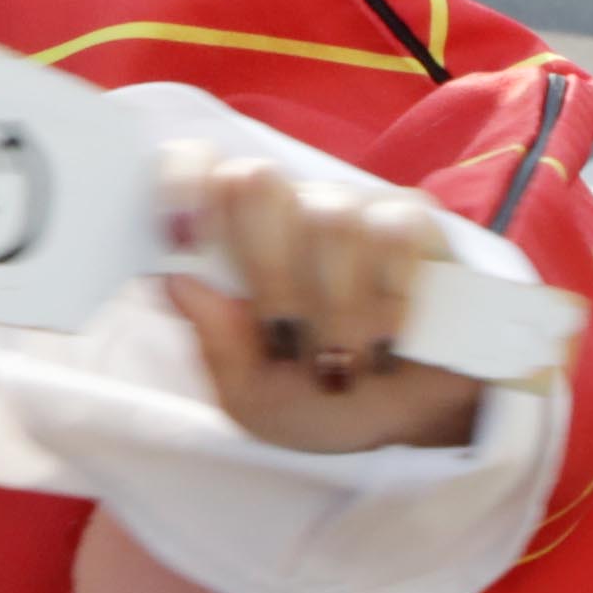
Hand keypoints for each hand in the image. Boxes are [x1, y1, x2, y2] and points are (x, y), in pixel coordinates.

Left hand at [157, 146, 486, 454]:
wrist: (402, 426)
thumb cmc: (315, 400)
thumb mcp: (253, 396)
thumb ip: (217, 345)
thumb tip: (177, 281)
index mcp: (233, 239)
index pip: (193, 165)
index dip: (182, 187)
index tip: (183, 240)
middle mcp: (288, 207)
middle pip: (257, 181)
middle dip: (267, 269)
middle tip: (283, 335)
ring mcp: (352, 207)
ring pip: (329, 219)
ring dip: (333, 308)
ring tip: (341, 362)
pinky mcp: (414, 222)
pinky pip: (394, 233)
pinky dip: (386, 298)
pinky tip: (386, 341)